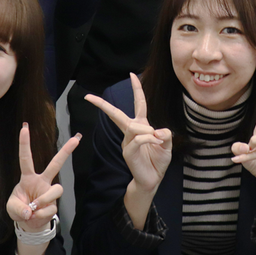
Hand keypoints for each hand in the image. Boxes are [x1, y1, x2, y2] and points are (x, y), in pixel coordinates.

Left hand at [6, 123, 79, 232]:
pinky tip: (35, 216)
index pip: (26, 158)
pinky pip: (51, 207)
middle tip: (76, 139)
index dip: (24, 144)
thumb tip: (31, 211)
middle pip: (56, 164)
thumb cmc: (20, 209)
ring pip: (57, 189)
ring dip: (44, 200)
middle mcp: (42, 181)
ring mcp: (49, 192)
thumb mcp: (12, 208)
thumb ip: (19, 208)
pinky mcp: (54, 204)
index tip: (25, 128)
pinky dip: (40, 214)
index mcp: (28, 178)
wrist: (29, 224)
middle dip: (66, 151)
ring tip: (34, 209)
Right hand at [85, 74, 171, 194]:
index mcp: (141, 126)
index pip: (138, 103)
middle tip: (88, 96)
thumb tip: (159, 130)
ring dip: (147, 130)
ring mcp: (127, 141)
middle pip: (116, 114)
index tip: (132, 74)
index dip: (136, 89)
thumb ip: (166, 135)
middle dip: (102, 104)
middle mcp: (132, 131)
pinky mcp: (128, 152)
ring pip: (133, 126)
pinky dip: (149, 138)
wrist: (152, 180)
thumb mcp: (167, 145)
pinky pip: (137, 139)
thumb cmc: (158, 161)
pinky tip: (156, 142)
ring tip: (158, 139)